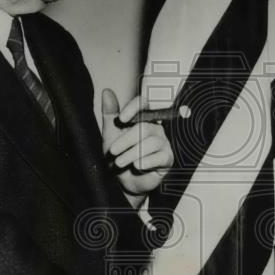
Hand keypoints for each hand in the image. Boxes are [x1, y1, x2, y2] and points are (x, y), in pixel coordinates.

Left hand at [101, 89, 173, 205]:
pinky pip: (160, 156)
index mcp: (141, 119)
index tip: (121, 119)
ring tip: (121, 162)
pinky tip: (137, 166)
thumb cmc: (119, 156)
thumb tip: (107, 92)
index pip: (143, 104)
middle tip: (113, 151)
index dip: (133, 108)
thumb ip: (110, 113)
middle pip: (145, 126)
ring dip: (132, 153)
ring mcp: (163, 143)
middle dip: (126, 140)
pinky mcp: (168, 158)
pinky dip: (146, 162)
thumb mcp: (110, 134)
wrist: (123, 181)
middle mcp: (155, 128)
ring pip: (152, 142)